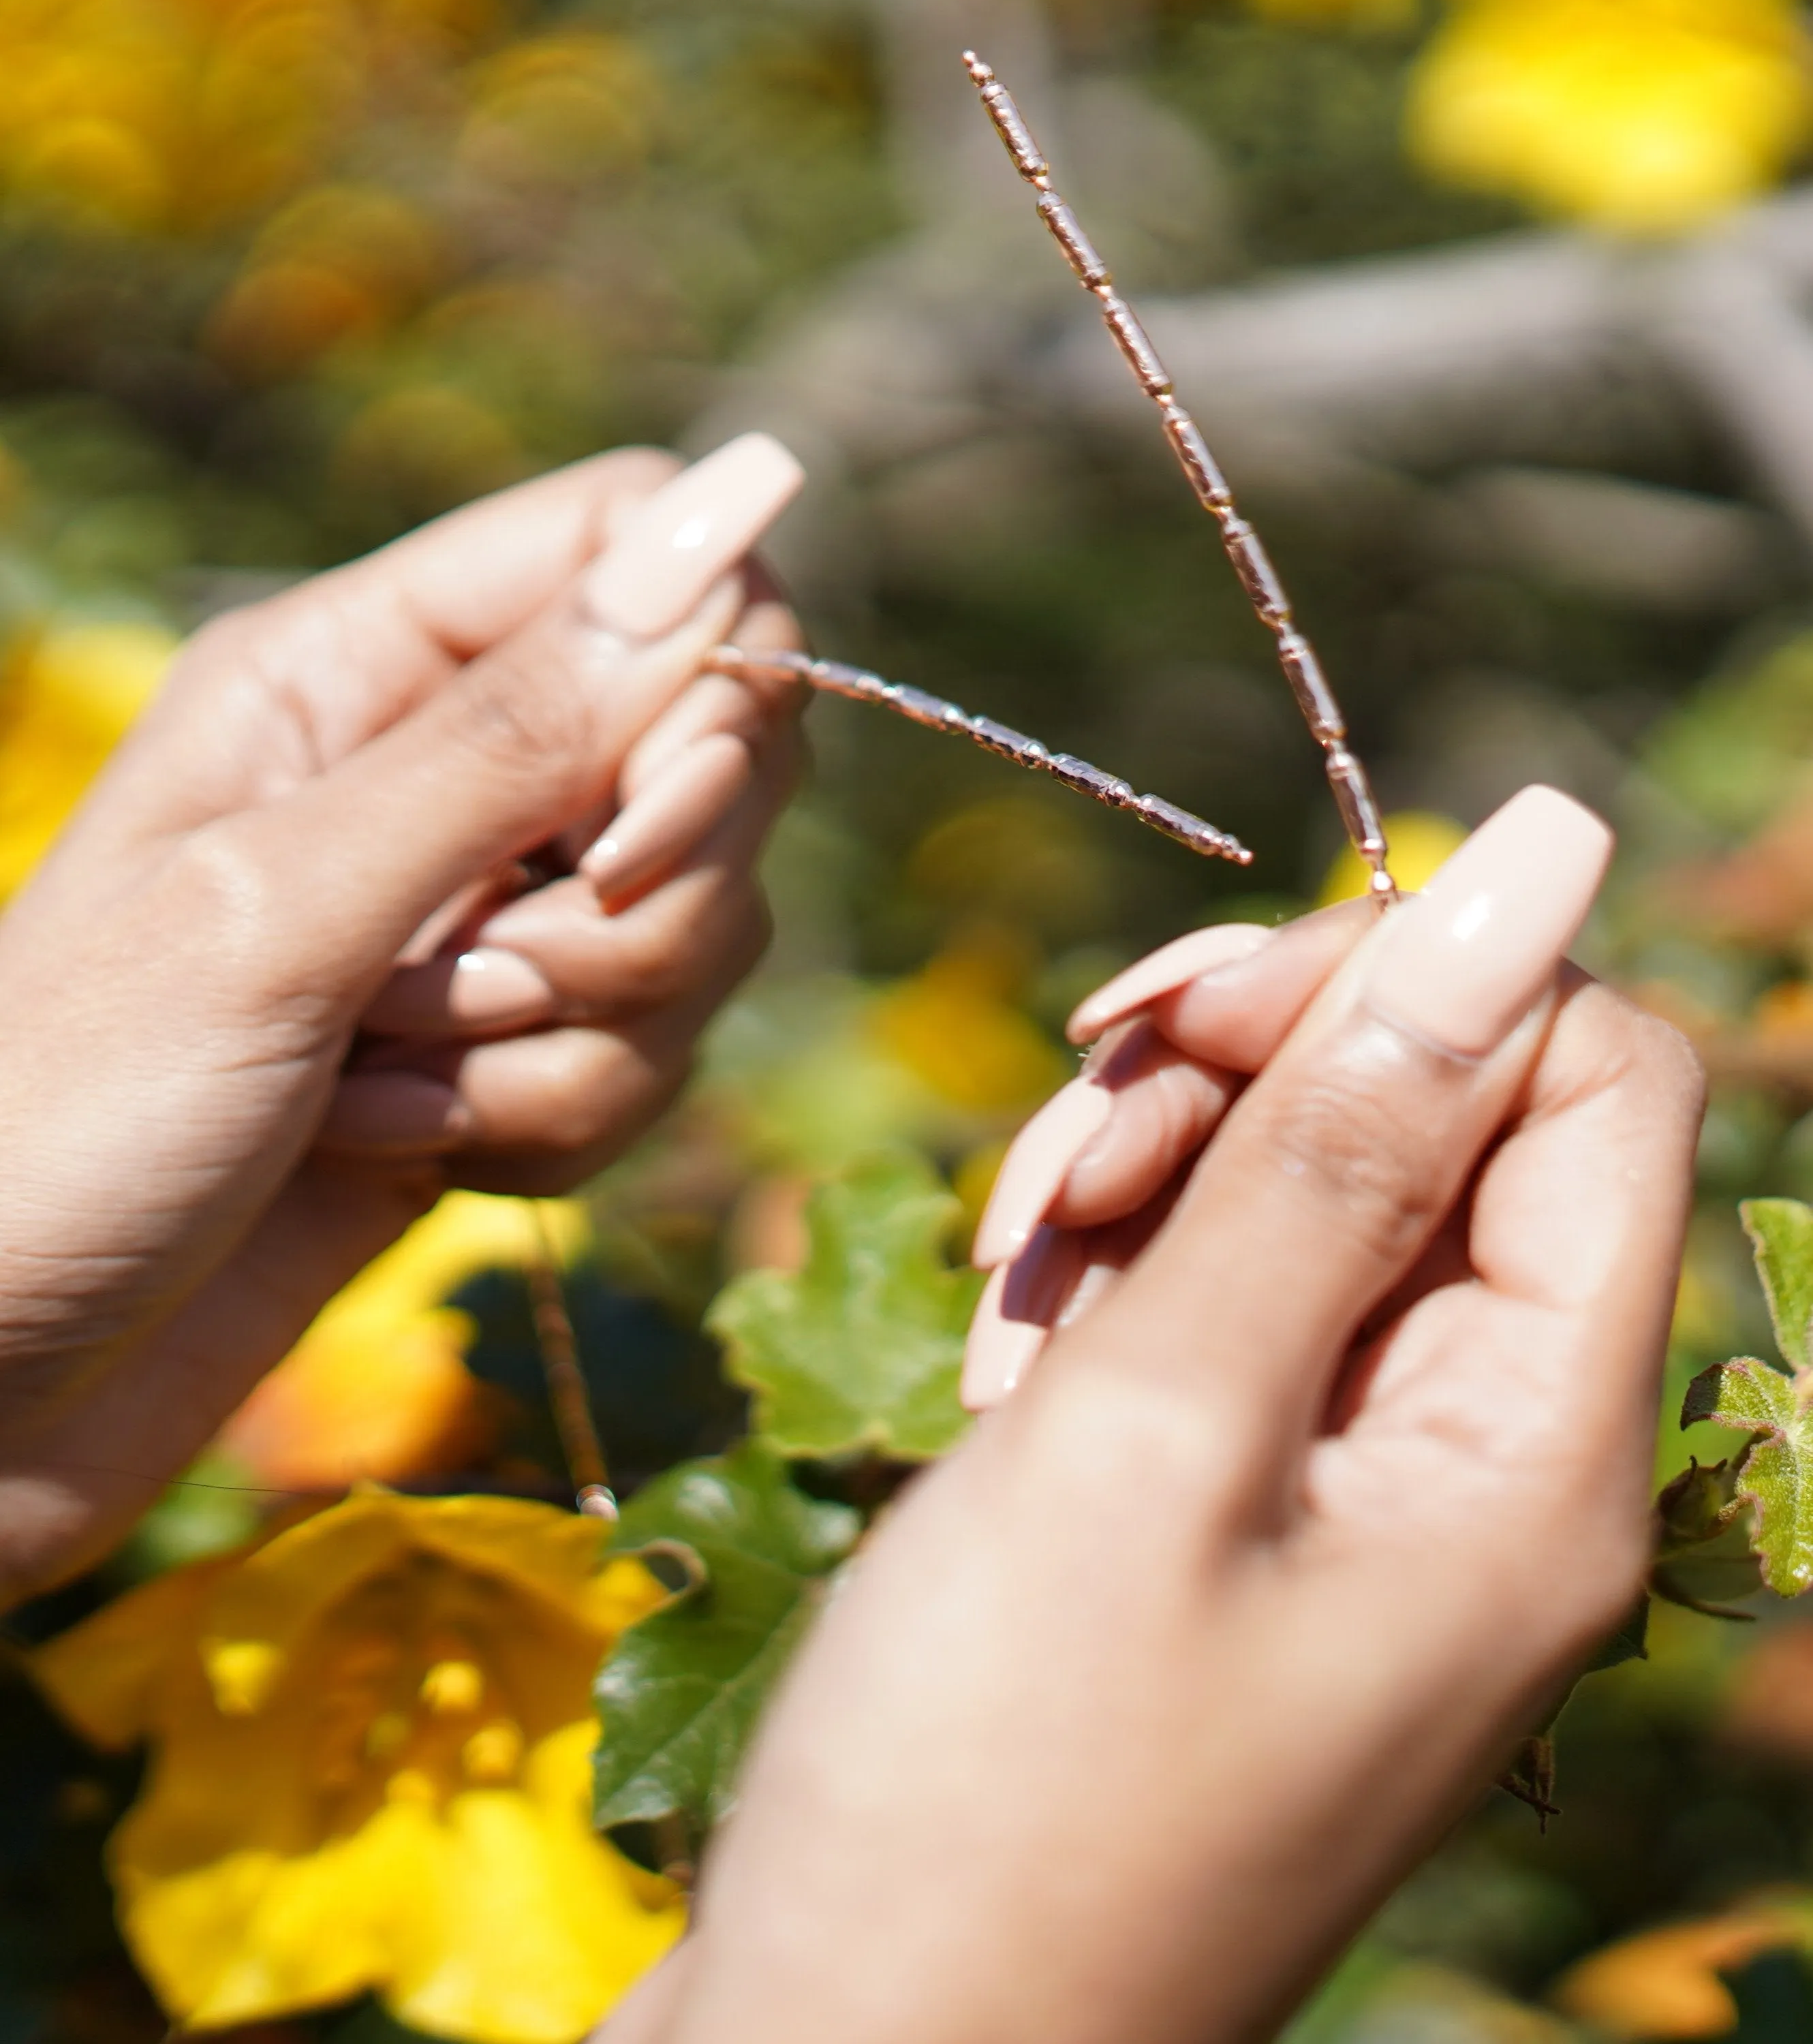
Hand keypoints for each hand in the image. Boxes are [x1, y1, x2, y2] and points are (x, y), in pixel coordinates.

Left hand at [0, 433, 803, 1599]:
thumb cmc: (61, 1126)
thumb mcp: (275, 912)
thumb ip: (508, 736)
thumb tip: (727, 514)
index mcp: (349, 668)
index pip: (628, 547)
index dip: (701, 667)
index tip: (641, 828)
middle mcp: (428, 769)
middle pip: (705, 747)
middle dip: (641, 900)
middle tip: (483, 984)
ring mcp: (472, 917)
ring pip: (689, 925)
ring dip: (570, 1037)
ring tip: (389, 1090)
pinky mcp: (501, 1056)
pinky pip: (647, 1056)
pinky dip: (553, 1123)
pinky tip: (406, 1160)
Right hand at [653, 786, 1702, 2043]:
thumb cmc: (994, 1781)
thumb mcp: (1163, 1420)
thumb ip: (1345, 1127)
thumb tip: (1539, 846)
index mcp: (1539, 1451)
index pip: (1588, 1070)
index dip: (1403, 991)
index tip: (1181, 1026)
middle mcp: (1491, 1472)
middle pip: (1438, 1129)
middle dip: (1239, 1090)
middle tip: (1062, 1165)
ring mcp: (1369, 1511)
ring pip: (1308, 1210)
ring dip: (1147, 1186)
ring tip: (1008, 1294)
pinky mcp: (1252, 1538)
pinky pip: (1226, 1327)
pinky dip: (1110, 1298)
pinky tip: (1006, 1368)